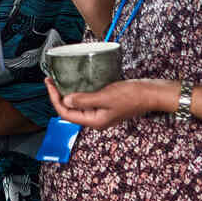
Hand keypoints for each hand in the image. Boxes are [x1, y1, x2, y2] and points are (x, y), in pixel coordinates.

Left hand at [46, 76, 165, 130]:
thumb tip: (65, 101)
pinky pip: (87, 99)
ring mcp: (101, 112)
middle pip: (69, 110)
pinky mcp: (105, 104)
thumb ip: (84, 100)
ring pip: (77, 104)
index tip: (49, 84)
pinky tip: (75, 82)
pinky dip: (78, 91)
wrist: (151, 93)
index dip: (54, 99)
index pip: (66, 114)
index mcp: (94, 121)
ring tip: (59, 80)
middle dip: (58, 95)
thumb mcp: (105, 97)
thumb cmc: (132, 96)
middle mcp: (96, 119)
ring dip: (67, 92)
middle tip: (51, 79)